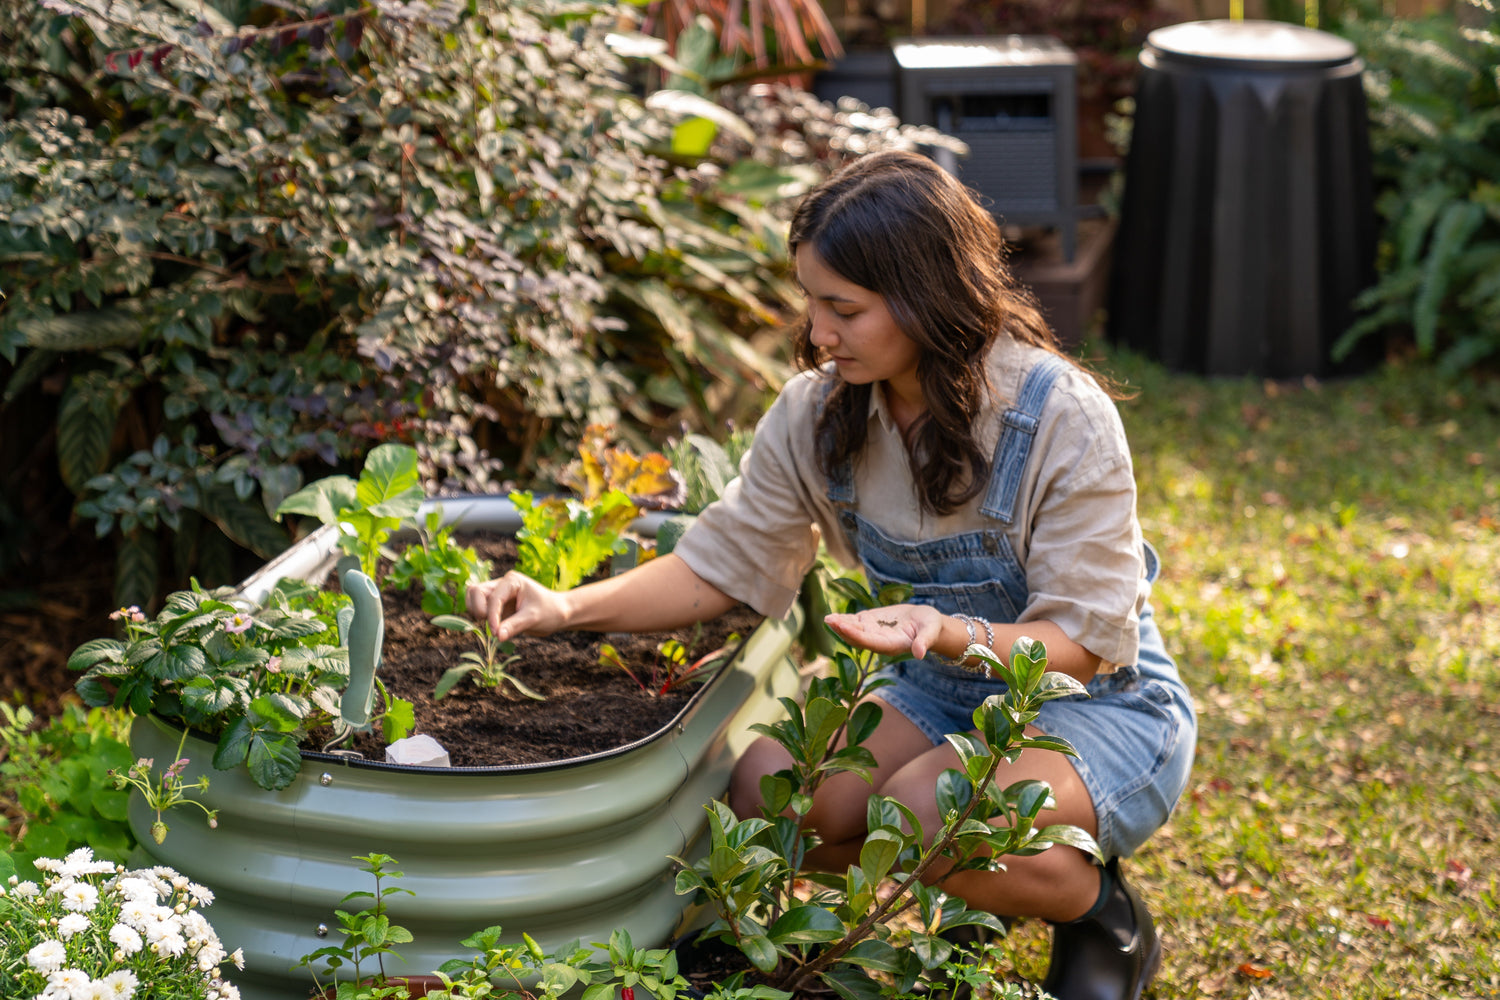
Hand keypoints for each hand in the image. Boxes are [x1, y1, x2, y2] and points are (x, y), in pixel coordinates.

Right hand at [465, 571, 568, 641]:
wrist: (557, 614)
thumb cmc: (549, 612)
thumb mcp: (533, 619)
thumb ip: (514, 626)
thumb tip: (497, 636)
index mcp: (512, 581)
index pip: (493, 597)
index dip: (492, 616)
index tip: (496, 633)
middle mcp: (501, 584)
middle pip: (475, 591)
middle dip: (478, 609)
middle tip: (492, 626)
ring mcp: (497, 593)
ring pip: (473, 598)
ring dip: (477, 613)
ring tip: (494, 626)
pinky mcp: (495, 604)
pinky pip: (478, 608)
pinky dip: (481, 618)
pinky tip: (495, 627)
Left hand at [823, 603, 945, 658]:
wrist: (927, 622)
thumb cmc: (930, 627)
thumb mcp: (930, 631)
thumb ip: (924, 642)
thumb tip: (920, 654)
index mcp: (891, 645)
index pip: (870, 642)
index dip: (856, 635)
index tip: (844, 626)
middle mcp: (879, 641)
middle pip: (857, 638)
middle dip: (843, 630)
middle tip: (830, 621)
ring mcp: (873, 632)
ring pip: (853, 631)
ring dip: (840, 625)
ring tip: (828, 618)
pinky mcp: (871, 623)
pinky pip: (855, 623)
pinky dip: (844, 620)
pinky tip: (832, 617)